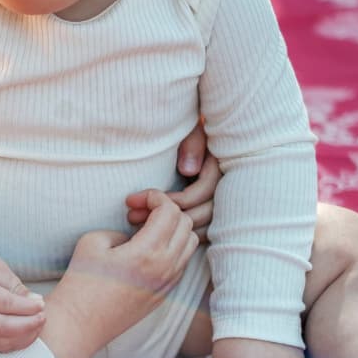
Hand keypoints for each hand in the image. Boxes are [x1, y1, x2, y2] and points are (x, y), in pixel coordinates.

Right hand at [0, 253, 44, 351]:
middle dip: (27, 325)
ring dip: (23, 337)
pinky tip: (27, 334)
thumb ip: (17, 289)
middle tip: (43, 317)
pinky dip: (13, 343)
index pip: (5, 304)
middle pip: (1, 327)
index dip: (26, 307)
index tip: (42, 305)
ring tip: (37, 326)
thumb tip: (37, 303)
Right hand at [67, 190, 196, 306]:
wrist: (79, 325)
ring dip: (171, 228)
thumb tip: (132, 235)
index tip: (131, 201)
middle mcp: (165, 268)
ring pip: (189, 243)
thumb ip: (120, 230)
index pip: (170, 210)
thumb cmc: (81, 284)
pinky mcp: (164, 294)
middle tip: (136, 213)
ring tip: (142, 230)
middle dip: (163, 209)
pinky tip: (145, 248)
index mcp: (148, 253)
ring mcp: (168, 283)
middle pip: (185, 223)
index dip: (152, 196)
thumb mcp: (93, 242)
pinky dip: (171, 246)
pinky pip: (181, 261)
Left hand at [126, 121, 220, 239]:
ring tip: (135, 223)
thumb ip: (192, 144)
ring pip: (202, 224)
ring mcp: (220, 199)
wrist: (188, 125)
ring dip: (170, 229)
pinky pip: (201, 230)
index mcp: (222, 165)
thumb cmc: (185, 124)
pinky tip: (154, 232)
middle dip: (166, 218)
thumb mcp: (191, 128)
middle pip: (203, 212)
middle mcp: (226, 185)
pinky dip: (178, 233)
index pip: (203, 191)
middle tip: (131, 216)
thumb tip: (188, 170)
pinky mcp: (209, 208)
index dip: (173, 199)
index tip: (141, 198)